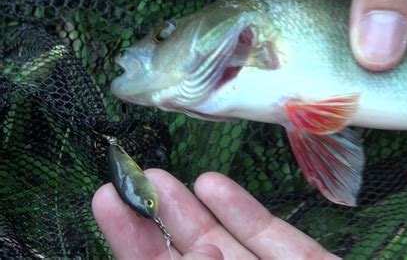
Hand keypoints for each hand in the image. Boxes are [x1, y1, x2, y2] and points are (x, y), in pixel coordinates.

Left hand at [92, 169, 340, 258]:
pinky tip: (214, 184)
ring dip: (192, 211)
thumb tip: (193, 255)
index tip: (109, 206)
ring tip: (161, 177)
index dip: (134, 251)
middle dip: (155, 225)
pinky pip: (274, 241)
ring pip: (227, 247)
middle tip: (127, 184)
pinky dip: (244, 212)